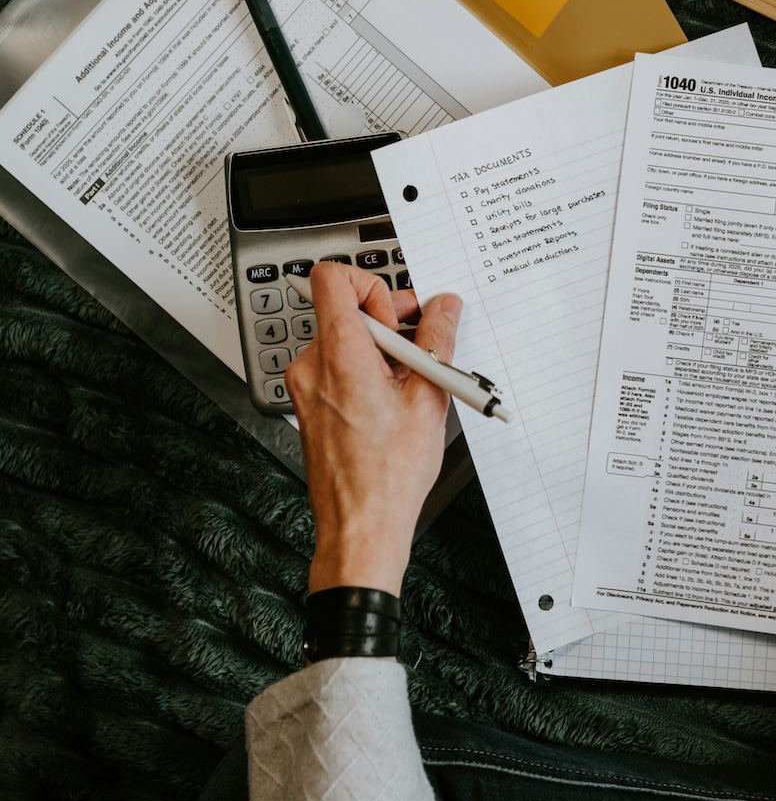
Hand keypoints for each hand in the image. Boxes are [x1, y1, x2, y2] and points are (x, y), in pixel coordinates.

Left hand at [284, 262, 461, 596]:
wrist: (360, 522)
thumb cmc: (387, 473)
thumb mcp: (429, 398)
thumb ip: (437, 341)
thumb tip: (444, 309)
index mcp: (340, 354)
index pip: (332, 279)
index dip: (372, 285)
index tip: (400, 314)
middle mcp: (313, 364)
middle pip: (345, 311)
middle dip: (389, 322)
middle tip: (423, 347)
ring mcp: (306, 385)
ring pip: (344, 340)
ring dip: (381, 350)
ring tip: (412, 383)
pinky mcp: (310, 403)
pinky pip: (338, 366)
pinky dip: (367, 371)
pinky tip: (395, 401)